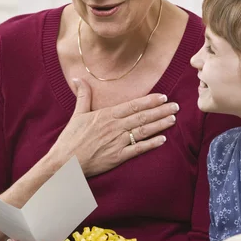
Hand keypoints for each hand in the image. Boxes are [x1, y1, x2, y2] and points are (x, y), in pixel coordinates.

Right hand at [50, 79, 178, 176]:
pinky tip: (163, 139)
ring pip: (144, 131)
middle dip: (161, 110)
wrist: (65, 162)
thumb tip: (77, 78)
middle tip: (176, 106)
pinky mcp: (118, 157)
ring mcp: (118, 142)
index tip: (163, 96)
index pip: (133, 105)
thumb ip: (83, 95)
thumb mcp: (77, 114)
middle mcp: (115, 127)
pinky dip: (151, 144)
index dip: (150, 101)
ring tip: (173, 119)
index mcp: (107, 115)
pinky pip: (138, 149)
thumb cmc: (70, 139)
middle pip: (143, 116)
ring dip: (160, 124)